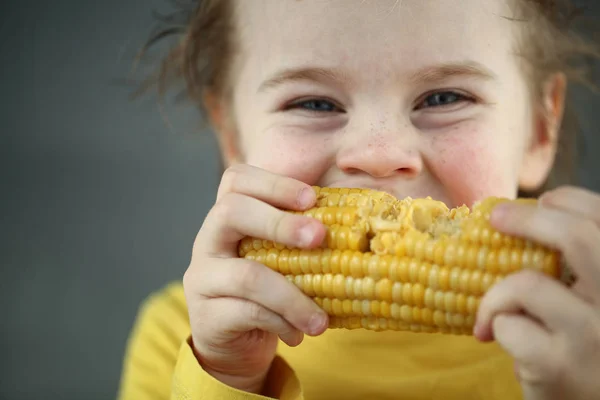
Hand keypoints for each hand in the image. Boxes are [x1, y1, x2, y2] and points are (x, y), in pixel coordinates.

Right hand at [183, 164, 328, 393]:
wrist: (236, 345)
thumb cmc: (268, 293)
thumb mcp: (282, 260)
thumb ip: (303, 240)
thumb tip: (358, 228)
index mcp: (228, 218)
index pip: (236, 181)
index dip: (273, 183)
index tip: (312, 198)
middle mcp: (208, 241)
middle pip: (231, 212)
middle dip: (280, 222)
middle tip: (320, 237)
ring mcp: (203, 278)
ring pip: (246, 275)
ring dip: (292, 296)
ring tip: (321, 320)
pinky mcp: (207, 315)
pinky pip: (248, 313)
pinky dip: (282, 322)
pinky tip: (298, 333)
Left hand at [474, 186, 599, 399]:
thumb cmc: (588, 351)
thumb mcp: (595, 302)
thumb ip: (579, 267)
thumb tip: (527, 213)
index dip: (571, 202)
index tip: (544, 201)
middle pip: (579, 238)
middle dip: (529, 219)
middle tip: (497, 217)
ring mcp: (595, 336)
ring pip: (526, 284)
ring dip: (497, 294)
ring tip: (492, 313)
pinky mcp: (561, 366)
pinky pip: (508, 324)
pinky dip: (494, 325)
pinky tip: (498, 340)